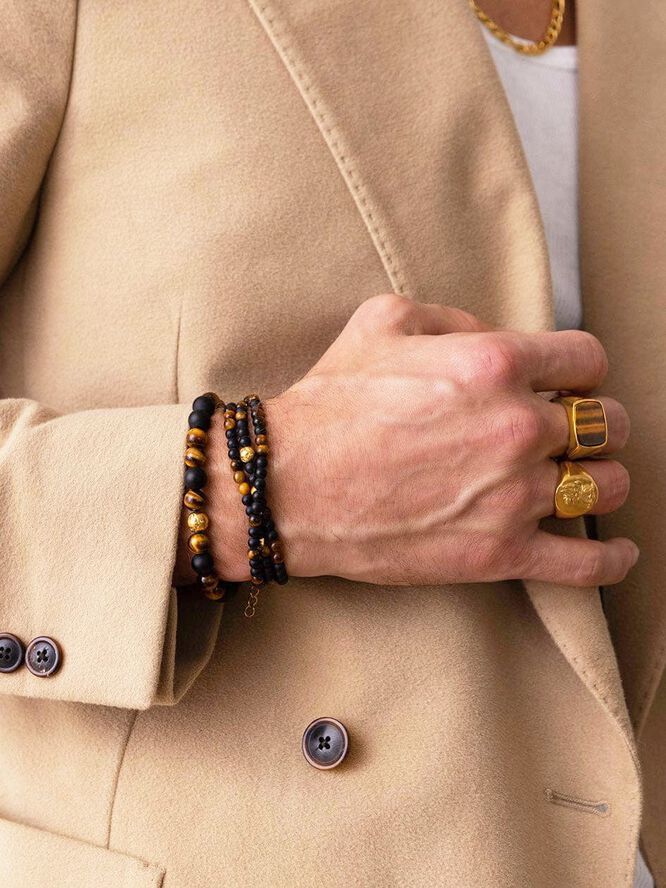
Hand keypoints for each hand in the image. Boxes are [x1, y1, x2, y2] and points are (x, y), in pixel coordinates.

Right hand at [264, 294, 637, 587]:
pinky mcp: (499, 553)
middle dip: (595, 424)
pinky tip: (613, 553)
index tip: (570, 383)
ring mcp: (513, 495)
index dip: (581, 370)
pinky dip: (609, 559)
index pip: (587, 360)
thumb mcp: (382, 323)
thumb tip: (491, 336)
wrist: (288, 484)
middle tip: (570, 431)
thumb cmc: (330, 402)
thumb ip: (453, 317)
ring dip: (601, 480)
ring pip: (607, 487)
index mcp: (494, 364)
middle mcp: (517, 427)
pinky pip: (585, 563)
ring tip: (579, 480)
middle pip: (607, 425)